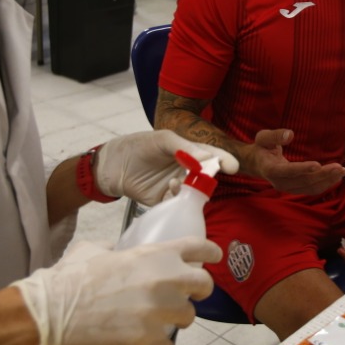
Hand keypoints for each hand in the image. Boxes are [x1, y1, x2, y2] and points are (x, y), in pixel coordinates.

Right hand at [13, 237, 221, 344]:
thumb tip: (117, 251)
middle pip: (204, 284)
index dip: (209, 252)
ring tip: (157, 323)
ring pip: (187, 318)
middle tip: (186, 296)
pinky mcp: (150, 340)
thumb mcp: (93, 250)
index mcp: (154, 254)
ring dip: (175, 321)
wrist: (52, 313)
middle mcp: (166, 280)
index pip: (198, 248)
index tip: (213, 257)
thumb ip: (114, 249)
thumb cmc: (69, 279)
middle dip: (198, 291)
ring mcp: (161, 311)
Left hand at [95, 130, 236, 204]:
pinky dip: (178, 200)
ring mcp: (177, 186)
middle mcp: (187, 170)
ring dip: (191, 189)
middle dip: (210, 178)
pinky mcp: (166, 201)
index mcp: (189, 152)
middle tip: (209, 178)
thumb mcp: (162, 140)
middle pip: (207, 176)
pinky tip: (169, 190)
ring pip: (195, 192)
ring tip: (176, 182)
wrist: (112, 165)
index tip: (232, 166)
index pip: (212, 156)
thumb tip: (207, 158)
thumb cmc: (138, 146)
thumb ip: (184, 148)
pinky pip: (179, 204)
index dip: (224, 161)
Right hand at [245, 129, 344, 195]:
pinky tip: (337, 177)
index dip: (302, 169)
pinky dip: (325, 184)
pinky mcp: (295, 189)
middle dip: (323, 175)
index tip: (318, 164)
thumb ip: (275, 136)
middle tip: (339, 167)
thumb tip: (290, 134)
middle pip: (303, 181)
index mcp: (271, 169)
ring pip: (310, 188)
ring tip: (342, 171)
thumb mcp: (263, 138)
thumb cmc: (261, 147)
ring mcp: (288, 188)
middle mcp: (279, 182)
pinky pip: (312, 190)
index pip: (288, 171)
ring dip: (327, 181)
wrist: (257, 163)